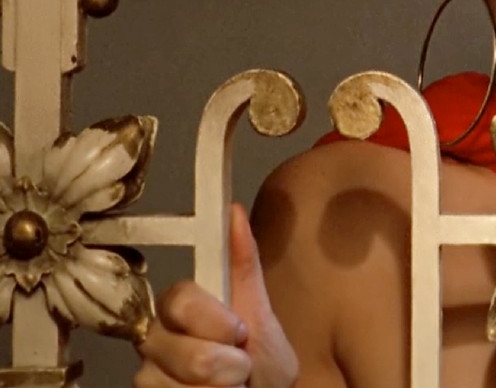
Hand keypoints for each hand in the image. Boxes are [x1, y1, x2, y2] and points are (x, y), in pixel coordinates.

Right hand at [135, 203, 297, 386]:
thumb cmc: (263, 363)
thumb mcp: (262, 314)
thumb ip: (244, 266)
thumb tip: (232, 209)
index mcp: (182, 307)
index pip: (178, 298)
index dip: (211, 320)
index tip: (240, 333)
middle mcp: (155, 337)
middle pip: (169, 345)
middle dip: (219, 363)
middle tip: (242, 368)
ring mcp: (147, 374)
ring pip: (164, 381)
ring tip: (231, 387)